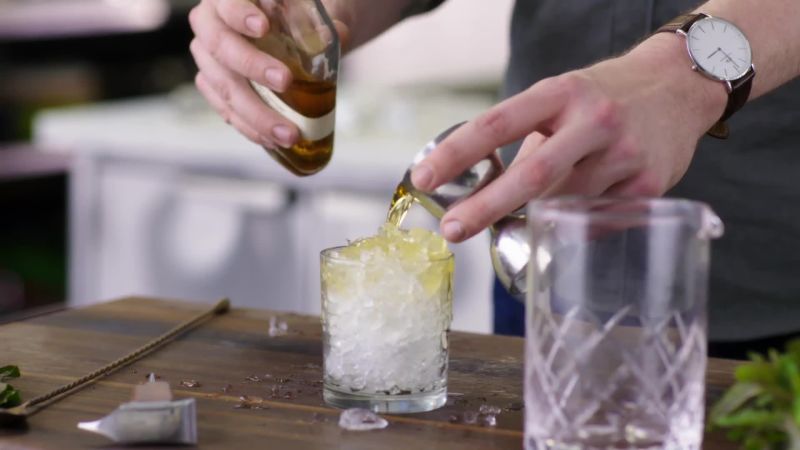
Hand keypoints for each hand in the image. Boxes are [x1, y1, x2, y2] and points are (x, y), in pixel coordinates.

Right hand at [188, 0, 350, 148]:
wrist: (297, 32)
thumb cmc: (303, 14)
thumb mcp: (321, 8)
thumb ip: (328, 19)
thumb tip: (336, 36)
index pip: (227, 2)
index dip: (240, 14)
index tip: (264, 26)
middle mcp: (210, 24)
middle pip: (221, 47)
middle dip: (253, 67)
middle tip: (286, 81)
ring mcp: (209, 59)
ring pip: (224, 87)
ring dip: (256, 113)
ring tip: (289, 133)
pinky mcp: (215, 88)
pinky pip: (227, 111)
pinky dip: (251, 128)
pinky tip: (273, 140)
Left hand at [411, 34, 727, 242]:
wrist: (679, 87)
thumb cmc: (603, 98)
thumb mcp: (559, 101)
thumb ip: (526, 143)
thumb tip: (484, 194)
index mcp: (561, 94)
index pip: (497, 124)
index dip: (456, 154)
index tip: (424, 178)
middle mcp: (594, 121)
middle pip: (533, 175)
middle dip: (486, 207)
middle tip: (453, 229)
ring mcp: (625, 155)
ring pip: (563, 204)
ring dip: (540, 212)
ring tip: (538, 204)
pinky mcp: (648, 186)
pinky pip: (594, 219)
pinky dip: (575, 219)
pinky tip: (584, 200)